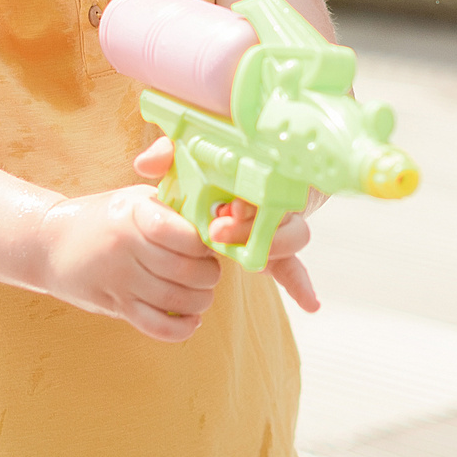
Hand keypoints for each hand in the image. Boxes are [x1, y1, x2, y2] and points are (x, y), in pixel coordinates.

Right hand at [37, 174, 221, 342]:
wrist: (49, 243)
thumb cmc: (103, 218)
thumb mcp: (133, 201)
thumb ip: (170, 210)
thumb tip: (214, 227)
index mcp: (133, 216)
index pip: (185, 236)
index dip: (206, 244)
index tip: (208, 244)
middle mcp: (125, 249)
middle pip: (186, 271)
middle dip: (209, 276)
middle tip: (209, 273)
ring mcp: (118, 281)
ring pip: (175, 300)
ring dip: (200, 301)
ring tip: (201, 294)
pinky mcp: (114, 306)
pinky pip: (155, 326)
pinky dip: (181, 329)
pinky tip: (190, 319)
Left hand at [131, 137, 321, 312]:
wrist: (211, 172)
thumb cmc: (202, 160)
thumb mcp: (185, 153)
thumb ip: (168, 152)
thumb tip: (146, 164)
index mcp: (255, 168)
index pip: (267, 181)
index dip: (250, 200)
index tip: (228, 209)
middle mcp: (273, 193)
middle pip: (282, 212)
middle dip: (253, 227)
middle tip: (219, 232)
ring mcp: (278, 221)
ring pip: (292, 236)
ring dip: (271, 249)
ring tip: (242, 259)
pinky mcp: (274, 246)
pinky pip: (294, 266)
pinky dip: (302, 285)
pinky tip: (310, 304)